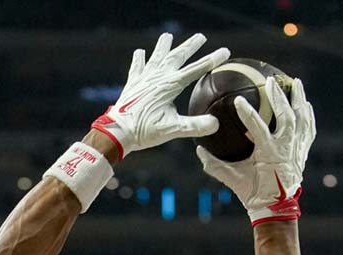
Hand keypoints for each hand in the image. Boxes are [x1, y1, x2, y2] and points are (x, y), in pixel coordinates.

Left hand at [91, 33, 229, 160]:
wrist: (117, 131)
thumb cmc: (145, 131)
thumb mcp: (172, 129)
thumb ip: (194, 126)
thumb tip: (215, 123)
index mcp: (170, 85)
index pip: (196, 69)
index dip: (212, 60)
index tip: (225, 51)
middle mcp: (158, 77)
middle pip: (177, 57)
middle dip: (190, 46)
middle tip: (201, 36)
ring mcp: (144, 79)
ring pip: (156, 57)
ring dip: (163, 47)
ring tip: (167, 36)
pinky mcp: (133, 84)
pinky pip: (137, 68)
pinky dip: (139, 60)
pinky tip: (140, 53)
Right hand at [196, 77, 315, 224]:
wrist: (277, 208)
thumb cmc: (254, 193)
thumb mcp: (233, 179)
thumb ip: (215, 165)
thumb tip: (198, 150)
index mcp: (268, 153)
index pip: (258, 128)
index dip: (248, 113)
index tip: (237, 100)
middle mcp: (285, 148)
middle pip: (286, 117)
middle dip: (279, 97)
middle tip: (272, 80)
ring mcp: (297, 149)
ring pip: (302, 119)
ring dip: (299, 99)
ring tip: (296, 82)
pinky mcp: (303, 152)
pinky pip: (309, 130)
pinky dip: (308, 116)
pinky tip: (306, 104)